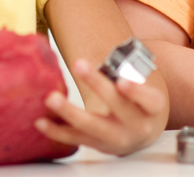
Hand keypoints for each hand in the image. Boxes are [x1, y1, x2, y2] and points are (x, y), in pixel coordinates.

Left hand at [36, 58, 168, 156]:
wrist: (140, 133)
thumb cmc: (138, 101)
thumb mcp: (142, 87)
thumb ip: (129, 70)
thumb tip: (114, 48)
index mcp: (152, 108)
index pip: (148, 100)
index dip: (136, 92)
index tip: (121, 82)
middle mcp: (138, 126)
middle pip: (117, 107)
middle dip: (97, 86)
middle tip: (78, 64)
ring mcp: (117, 139)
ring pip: (93, 126)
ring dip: (70, 112)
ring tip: (51, 98)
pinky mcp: (98, 146)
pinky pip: (76, 138)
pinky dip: (57, 131)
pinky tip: (41, 122)